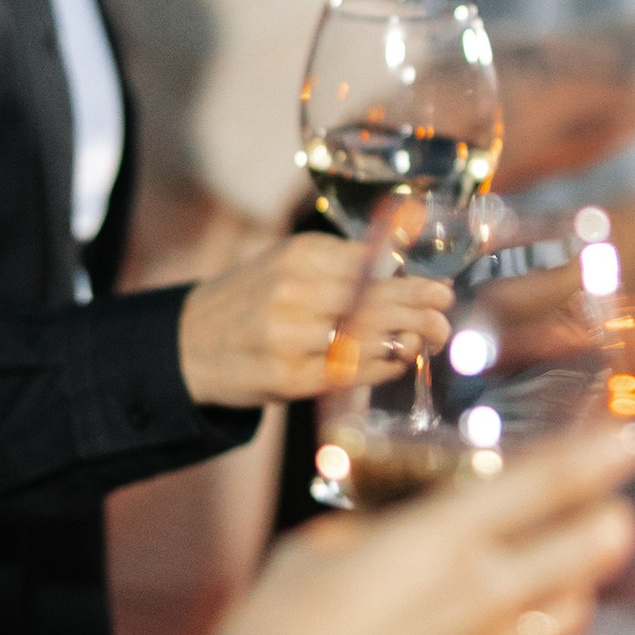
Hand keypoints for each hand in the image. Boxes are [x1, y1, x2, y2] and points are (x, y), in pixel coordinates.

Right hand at [179, 236, 452, 409]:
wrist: (189, 344)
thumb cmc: (252, 300)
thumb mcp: (287, 263)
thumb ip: (342, 262)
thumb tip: (404, 264)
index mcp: (297, 257)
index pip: (371, 267)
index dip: (412, 282)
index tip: (442, 290)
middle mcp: (292, 292)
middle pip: (373, 301)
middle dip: (418, 310)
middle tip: (445, 317)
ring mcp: (288, 337)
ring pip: (364, 338)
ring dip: (405, 339)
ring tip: (429, 338)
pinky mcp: (286, 378)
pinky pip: (347, 372)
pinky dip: (379, 367)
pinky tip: (398, 361)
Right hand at [221, 417, 634, 634]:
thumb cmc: (278, 628)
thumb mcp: (321, 547)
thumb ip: (384, 528)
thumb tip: (407, 524)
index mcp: (444, 541)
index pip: (550, 485)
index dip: (603, 455)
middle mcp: (484, 598)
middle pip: (592, 550)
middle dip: (610, 520)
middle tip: (608, 508)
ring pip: (572, 613)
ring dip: (577, 584)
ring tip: (562, 569)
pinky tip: (498, 628)